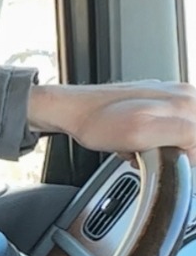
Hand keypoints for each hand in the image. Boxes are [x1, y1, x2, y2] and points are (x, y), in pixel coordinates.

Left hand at [28, 81, 195, 162]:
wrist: (71, 111)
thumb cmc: (97, 123)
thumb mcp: (142, 134)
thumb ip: (182, 135)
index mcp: (186, 101)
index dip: (183, 157)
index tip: (162, 160)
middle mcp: (182, 95)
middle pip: (189, 140)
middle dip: (168, 153)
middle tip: (145, 153)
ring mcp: (168, 98)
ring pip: (175, 139)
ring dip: (156, 150)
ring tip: (135, 147)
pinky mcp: (154, 105)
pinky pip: (161, 133)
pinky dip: (147, 143)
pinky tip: (131, 144)